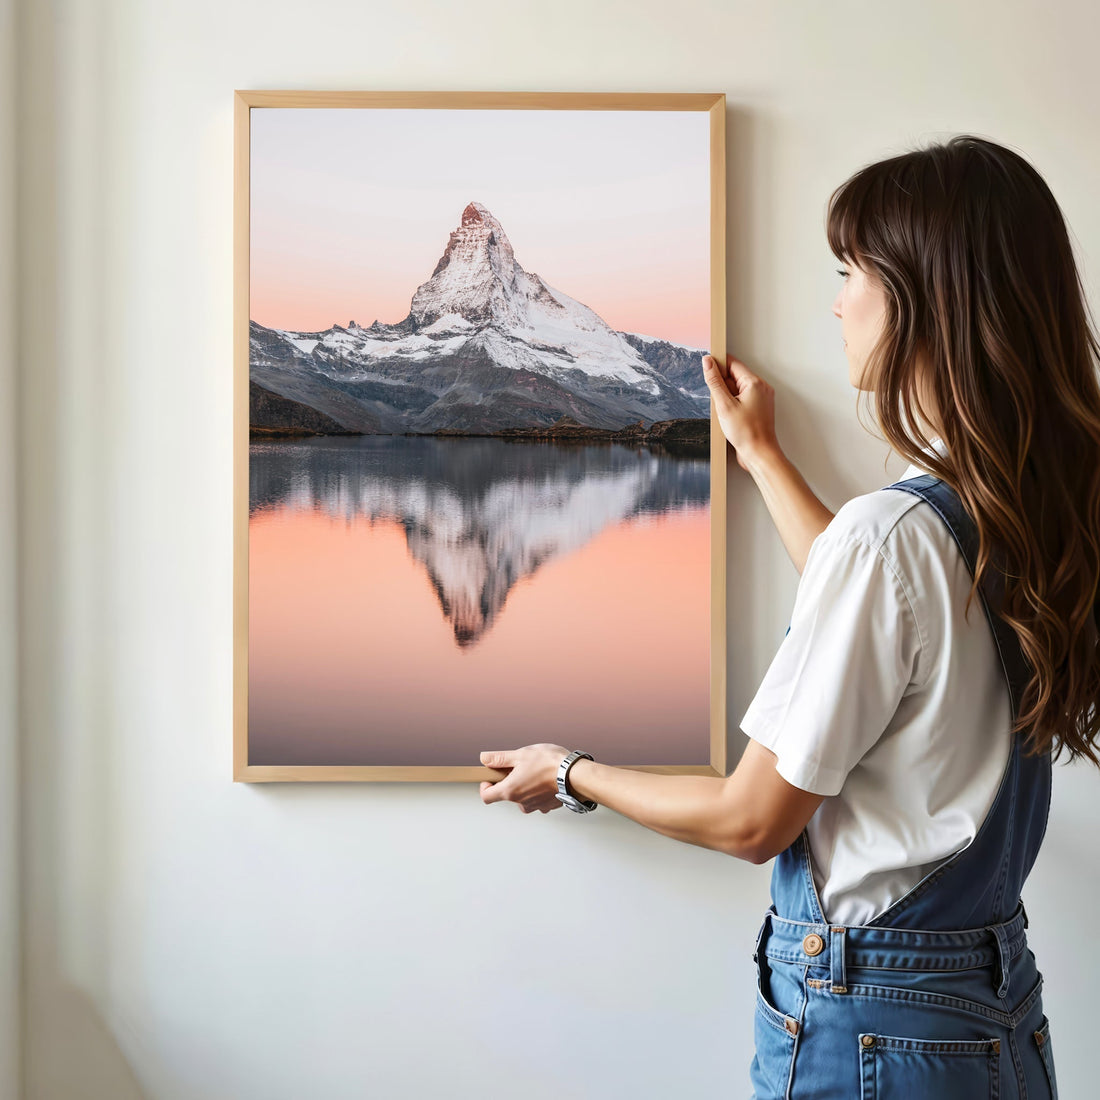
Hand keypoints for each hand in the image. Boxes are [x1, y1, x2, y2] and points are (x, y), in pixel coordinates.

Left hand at [479, 744, 569, 813]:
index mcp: (510, 790)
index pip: (487, 796)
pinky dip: (538, 790)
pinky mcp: (548, 806)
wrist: (575, 775)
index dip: (485, 786)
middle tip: (519, 767)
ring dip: (524, 786)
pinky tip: (546, 778)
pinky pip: (537, 799)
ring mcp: (535, 806)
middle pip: (506, 795)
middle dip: (509, 781)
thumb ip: (499, 758)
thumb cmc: (550, 764)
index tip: (490, 777)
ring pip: (522, 797)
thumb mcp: (520, 754)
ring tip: (535, 771)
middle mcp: (521, 802)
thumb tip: (484, 758)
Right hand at [701, 353, 780, 471]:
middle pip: (735, 376)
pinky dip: (732, 405)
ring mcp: (761, 398)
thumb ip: (714, 381)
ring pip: (737, 389)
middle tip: (719, 402)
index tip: (706, 368)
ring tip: (726, 413)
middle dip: (722, 386)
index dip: (718, 365)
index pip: (733, 363)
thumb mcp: (724, 405)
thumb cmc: (746, 433)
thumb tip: (708, 362)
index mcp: (755, 383)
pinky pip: (742, 399)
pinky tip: (730, 417)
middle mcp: (761, 388)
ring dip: (726, 397)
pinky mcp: (758, 408)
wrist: (759, 454)